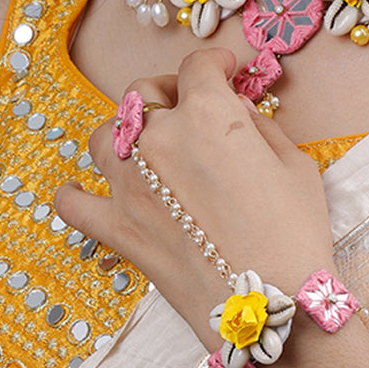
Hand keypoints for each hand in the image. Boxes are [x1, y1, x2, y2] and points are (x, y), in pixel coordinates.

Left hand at [54, 48, 336, 348]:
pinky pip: (74, 204)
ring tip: (144, 143)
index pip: (198, 66)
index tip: (223, 68)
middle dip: (168, 89)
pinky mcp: (117, 228)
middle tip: (188, 102)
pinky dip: (75, 194)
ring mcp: (130, 183)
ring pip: (105, 134)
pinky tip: (84, 190)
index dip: (213, 62)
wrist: (274, 305)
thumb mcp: (293, 163)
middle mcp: (160, 138)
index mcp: (208, 112)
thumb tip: (238, 112)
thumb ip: (260, 126)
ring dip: (123, 131)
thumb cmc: (293, 232)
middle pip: (144, 92)